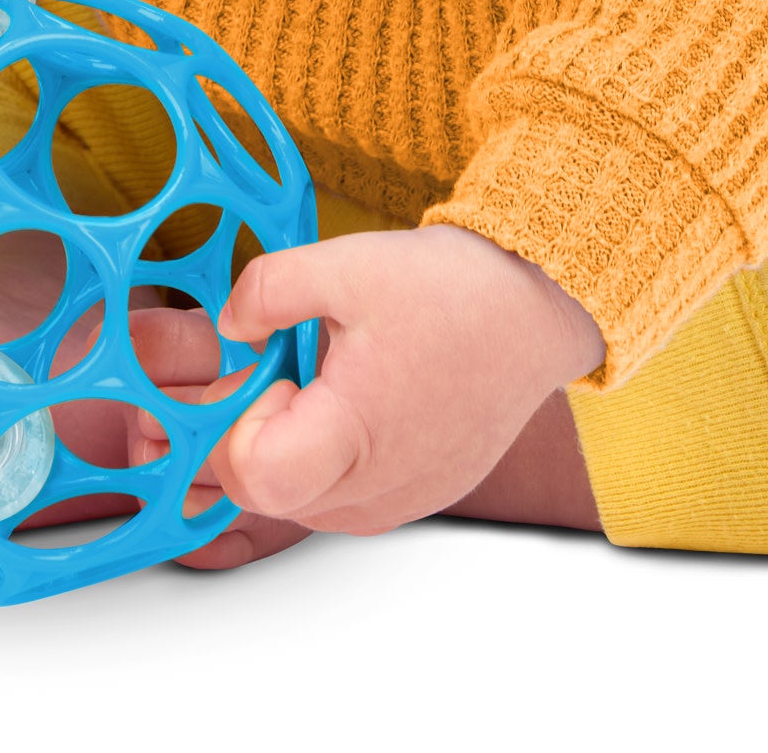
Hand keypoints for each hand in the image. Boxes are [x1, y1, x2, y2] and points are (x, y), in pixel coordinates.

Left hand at [129, 225, 604, 566]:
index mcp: (352, 438)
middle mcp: (372, 492)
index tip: (261, 368)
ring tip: (322, 373)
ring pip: (300, 497)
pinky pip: (342, 494)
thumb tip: (229, 326)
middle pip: (264, 490)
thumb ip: (267, 290)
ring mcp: (395, 504)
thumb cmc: (455, 293)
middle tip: (275, 362)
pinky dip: (327, 451)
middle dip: (248, 425)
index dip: (233, 416)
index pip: (248, 472)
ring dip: (287, 440)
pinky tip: (354, 394)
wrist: (538, 312)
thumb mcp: (346, 263)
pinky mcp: (414, 497)